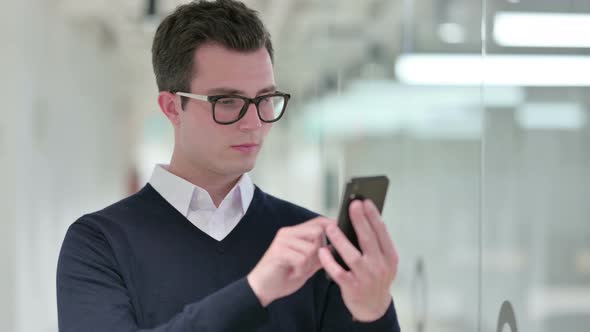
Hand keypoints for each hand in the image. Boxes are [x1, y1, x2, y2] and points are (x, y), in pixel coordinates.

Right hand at [247, 217, 335, 306]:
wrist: (263, 289)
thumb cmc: (284, 276)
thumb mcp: (307, 265)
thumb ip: (319, 255)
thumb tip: (335, 246)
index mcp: (295, 233)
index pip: (317, 221)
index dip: (330, 225)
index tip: (339, 233)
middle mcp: (288, 233)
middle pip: (317, 232)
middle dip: (319, 250)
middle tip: (308, 263)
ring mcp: (283, 241)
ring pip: (311, 248)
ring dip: (308, 264)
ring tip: (298, 269)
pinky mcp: (279, 251)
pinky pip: (302, 259)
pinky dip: (301, 270)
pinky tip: (292, 272)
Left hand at [318, 200, 398, 321]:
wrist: (373, 307)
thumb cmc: (375, 278)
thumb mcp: (383, 261)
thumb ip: (376, 244)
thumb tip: (363, 218)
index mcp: (389, 257)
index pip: (382, 233)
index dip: (373, 216)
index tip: (365, 201)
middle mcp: (380, 267)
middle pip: (369, 240)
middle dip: (360, 221)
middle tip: (352, 205)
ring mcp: (367, 278)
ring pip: (352, 256)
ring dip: (341, 240)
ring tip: (331, 227)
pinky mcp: (353, 288)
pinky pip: (339, 272)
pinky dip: (330, 261)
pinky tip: (323, 251)